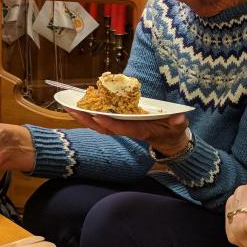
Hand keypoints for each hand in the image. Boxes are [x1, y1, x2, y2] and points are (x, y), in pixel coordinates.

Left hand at [64, 108, 189, 155]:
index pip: (123, 127)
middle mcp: (127, 129)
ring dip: (84, 117)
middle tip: (72, 109)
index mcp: (140, 130)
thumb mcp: (178, 127)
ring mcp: (122, 127)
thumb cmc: (172, 131)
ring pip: (99, 124)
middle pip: (104, 127)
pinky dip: (89, 114)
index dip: (110, 122)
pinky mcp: (119, 123)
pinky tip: (77, 106)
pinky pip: (101, 120)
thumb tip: (179, 119)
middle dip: (88, 119)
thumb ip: (178, 123)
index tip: (97, 115)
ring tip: (68, 106)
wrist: (168, 140)